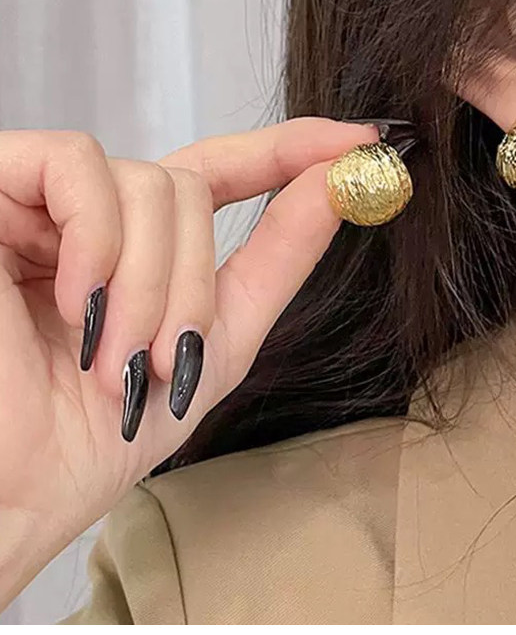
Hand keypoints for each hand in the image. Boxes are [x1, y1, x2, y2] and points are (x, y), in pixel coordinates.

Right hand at [0, 117, 376, 605]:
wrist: (14, 492)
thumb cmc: (104, 432)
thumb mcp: (216, 339)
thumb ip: (277, 258)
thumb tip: (341, 184)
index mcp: (141, 245)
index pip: (222, 170)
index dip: (289, 149)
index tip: (363, 142)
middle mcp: (92, 214)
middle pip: (186, 187)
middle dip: (193, 282)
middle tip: (164, 359)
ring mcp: (40, 202)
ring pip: (145, 181)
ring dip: (151, 281)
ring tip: (115, 356)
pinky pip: (75, 166)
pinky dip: (98, 238)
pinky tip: (77, 300)